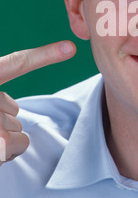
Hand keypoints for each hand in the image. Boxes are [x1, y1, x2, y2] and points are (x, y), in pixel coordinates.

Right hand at [0, 41, 75, 165]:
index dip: (44, 55)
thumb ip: (0, 102)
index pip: (16, 64)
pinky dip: (8, 150)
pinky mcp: (0, 146)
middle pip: (12, 109)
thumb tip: (18, 117)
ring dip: (1, 136)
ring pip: (16, 128)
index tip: (70, 48)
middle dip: (0, 120)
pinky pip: (18, 144)